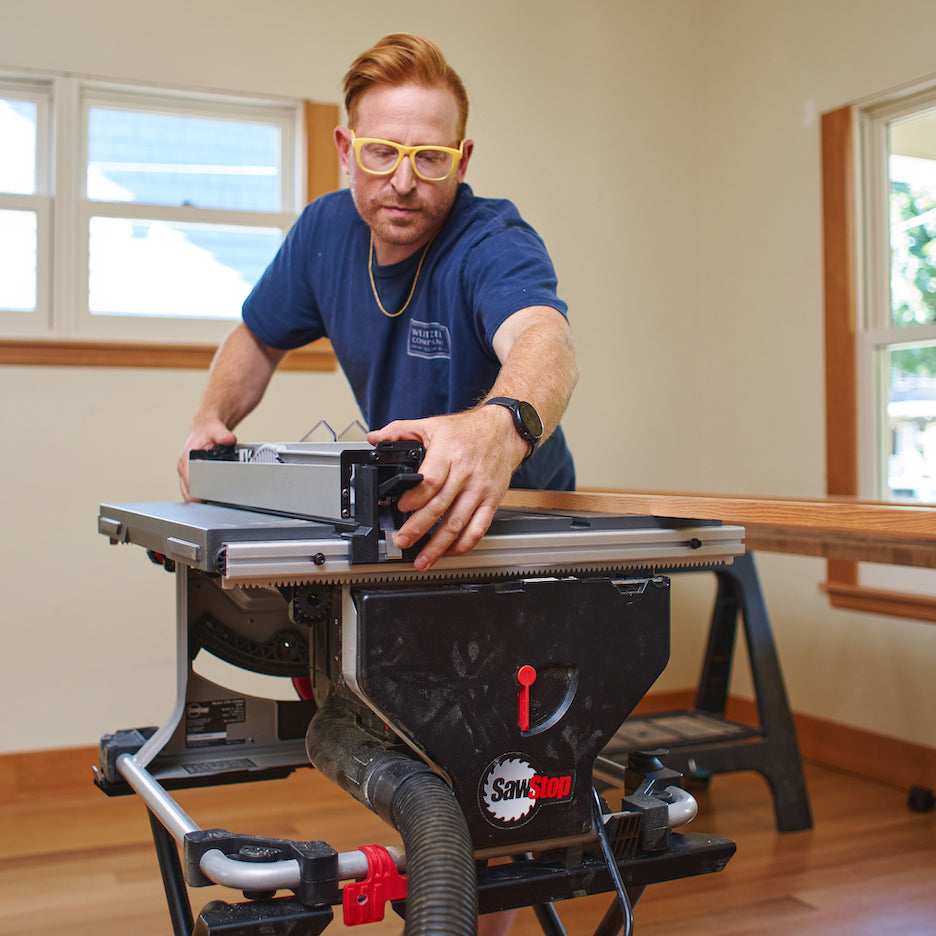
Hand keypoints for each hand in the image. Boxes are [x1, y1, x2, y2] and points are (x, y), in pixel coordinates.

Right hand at [177, 417, 236, 500]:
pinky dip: (200, 495)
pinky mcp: (189, 476)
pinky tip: (212, 497)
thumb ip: (223, 435)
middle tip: (216, 501)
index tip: (210, 499)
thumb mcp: (217, 431)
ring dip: (200, 498)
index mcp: (187, 459)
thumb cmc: (209, 431)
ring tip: (215, 500)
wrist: (205, 428)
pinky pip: (192, 490)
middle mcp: (184, 467)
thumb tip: (229, 439)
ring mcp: (185, 473)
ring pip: (189, 493)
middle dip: (201, 498)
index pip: (190, 483)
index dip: (200, 492)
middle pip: (188, 492)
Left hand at [367, 407, 527, 569]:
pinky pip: (479, 528)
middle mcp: (465, 474)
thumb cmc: (467, 431)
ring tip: (423, 559)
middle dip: (419, 528)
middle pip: (440, 506)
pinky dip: (464, 544)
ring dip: (439, 545)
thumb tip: (374, 437)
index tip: (402, 507)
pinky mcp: (492, 501)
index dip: (415, 498)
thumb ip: (400, 430)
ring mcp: (479, 490)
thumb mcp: (431, 425)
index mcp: (448, 454)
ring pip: (458, 523)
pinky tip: (450, 551)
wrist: (503, 431)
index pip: (431, 481)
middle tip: (403, 541)